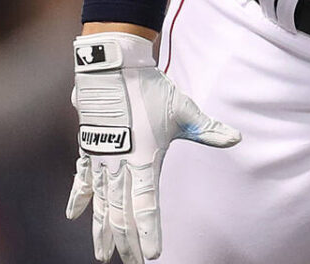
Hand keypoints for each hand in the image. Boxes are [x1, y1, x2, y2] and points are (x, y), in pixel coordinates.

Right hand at [65, 32, 240, 263]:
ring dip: (101, 231)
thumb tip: (236, 139)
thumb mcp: (182, 110)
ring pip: (100, 204)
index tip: (153, 256)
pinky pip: (82, 180)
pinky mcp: (88, 148)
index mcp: (143, 159)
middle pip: (121, 213)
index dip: (149, 232)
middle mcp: (119, 165)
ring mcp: (101, 158)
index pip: (146, 206)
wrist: (112, 65)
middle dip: (126, 242)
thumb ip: (207, 130)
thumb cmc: (149, 88)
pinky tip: (72, 218)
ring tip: (102, 256)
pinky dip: (78, 199)